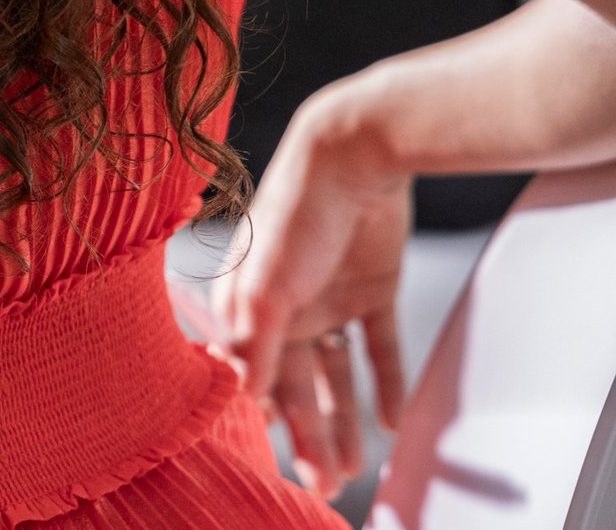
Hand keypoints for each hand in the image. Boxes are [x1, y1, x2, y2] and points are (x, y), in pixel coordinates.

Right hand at [212, 82, 413, 500]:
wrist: (357, 155)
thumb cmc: (295, 212)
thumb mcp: (267, 285)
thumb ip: (253, 342)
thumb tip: (244, 395)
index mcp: (247, 300)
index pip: (250, 368)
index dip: (261, 412)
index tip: (273, 455)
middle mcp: (285, 302)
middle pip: (295, 380)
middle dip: (306, 431)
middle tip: (320, 479)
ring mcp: (329, 295)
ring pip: (334, 372)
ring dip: (341, 418)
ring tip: (353, 467)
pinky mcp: (373, 287)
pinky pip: (379, 346)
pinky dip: (384, 381)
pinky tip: (393, 419)